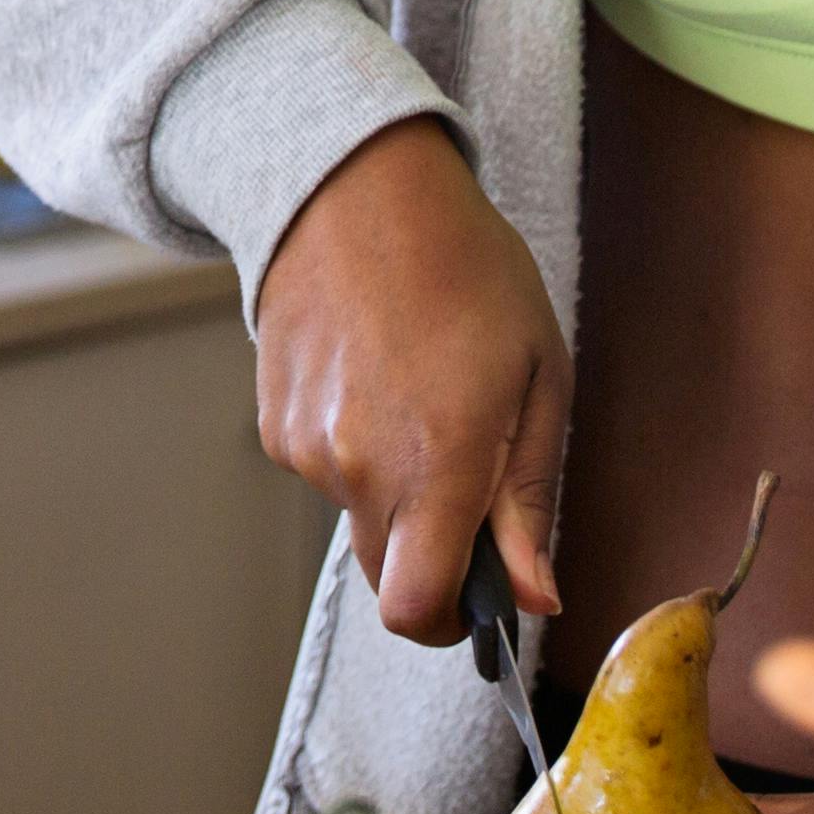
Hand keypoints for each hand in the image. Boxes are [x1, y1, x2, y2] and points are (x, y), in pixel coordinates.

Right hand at [251, 119, 568, 644]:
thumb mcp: (538, 376)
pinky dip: (356, 449)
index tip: (482, 597)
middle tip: (470, 470)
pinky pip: (325, 472)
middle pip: (389, 573)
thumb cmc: (466, 270)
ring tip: (421, 393)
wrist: (357, 188)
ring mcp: (306, 449)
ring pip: (359, 516)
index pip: (417, 610)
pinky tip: (377, 377)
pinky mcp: (275, 425)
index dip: (451, 624)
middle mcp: (358, 468)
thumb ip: (529, 500)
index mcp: (436, 462)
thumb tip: (534, 596)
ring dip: (395, 488)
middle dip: (433, 551)